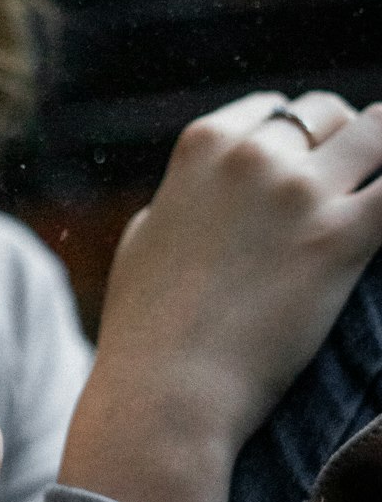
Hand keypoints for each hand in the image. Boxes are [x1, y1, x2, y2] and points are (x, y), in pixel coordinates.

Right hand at [60, 92, 381, 501]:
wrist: (166, 393)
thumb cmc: (146, 330)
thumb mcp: (143, 241)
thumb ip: (178, 202)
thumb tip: (195, 199)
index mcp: (203, 146)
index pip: (273, 108)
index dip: (297, 138)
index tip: (309, 167)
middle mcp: (254, 156)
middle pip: (327, 115)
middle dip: (344, 146)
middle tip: (348, 192)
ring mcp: (300, 193)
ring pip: (378, 133)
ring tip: (369, 206)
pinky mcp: (341, 239)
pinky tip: (381, 227)